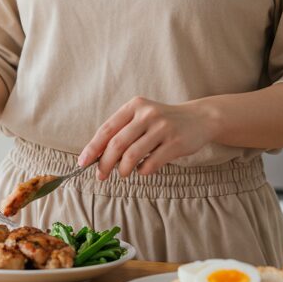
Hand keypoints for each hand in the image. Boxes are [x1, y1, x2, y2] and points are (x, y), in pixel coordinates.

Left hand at [78, 97, 219, 179]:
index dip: (93, 148)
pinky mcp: (175, 143)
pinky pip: (150, 164)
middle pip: (117, 144)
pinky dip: (142, 171)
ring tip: (123, 173)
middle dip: (105, 164)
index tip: (83, 163)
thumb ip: (122, 131)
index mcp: (134, 106)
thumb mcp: (142, 117)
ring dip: (123, 170)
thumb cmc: (163, 121)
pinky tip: (143, 169)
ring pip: (132, 156)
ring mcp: (162, 128)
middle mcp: (147, 114)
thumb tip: (97, 155)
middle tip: (100, 176)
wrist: (199, 118)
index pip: (107, 129)